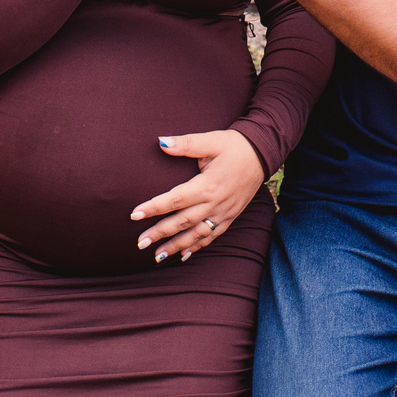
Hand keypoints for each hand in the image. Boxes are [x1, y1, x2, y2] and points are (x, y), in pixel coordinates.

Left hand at [130, 130, 265, 263]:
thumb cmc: (234, 145)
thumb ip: (185, 144)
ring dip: (176, 246)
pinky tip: (184, 254)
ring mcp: (224, 212)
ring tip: (157, 256)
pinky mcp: (231, 216)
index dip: (153, 208)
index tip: (134, 214)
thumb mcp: (210, 141)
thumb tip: (161, 142)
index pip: (174, 200)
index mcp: (207, 185)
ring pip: (196, 234)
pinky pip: (212, 236)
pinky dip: (198, 246)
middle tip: (139, 243)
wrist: (262, 153)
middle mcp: (215, 203)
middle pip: (182, 222)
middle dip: (160, 234)